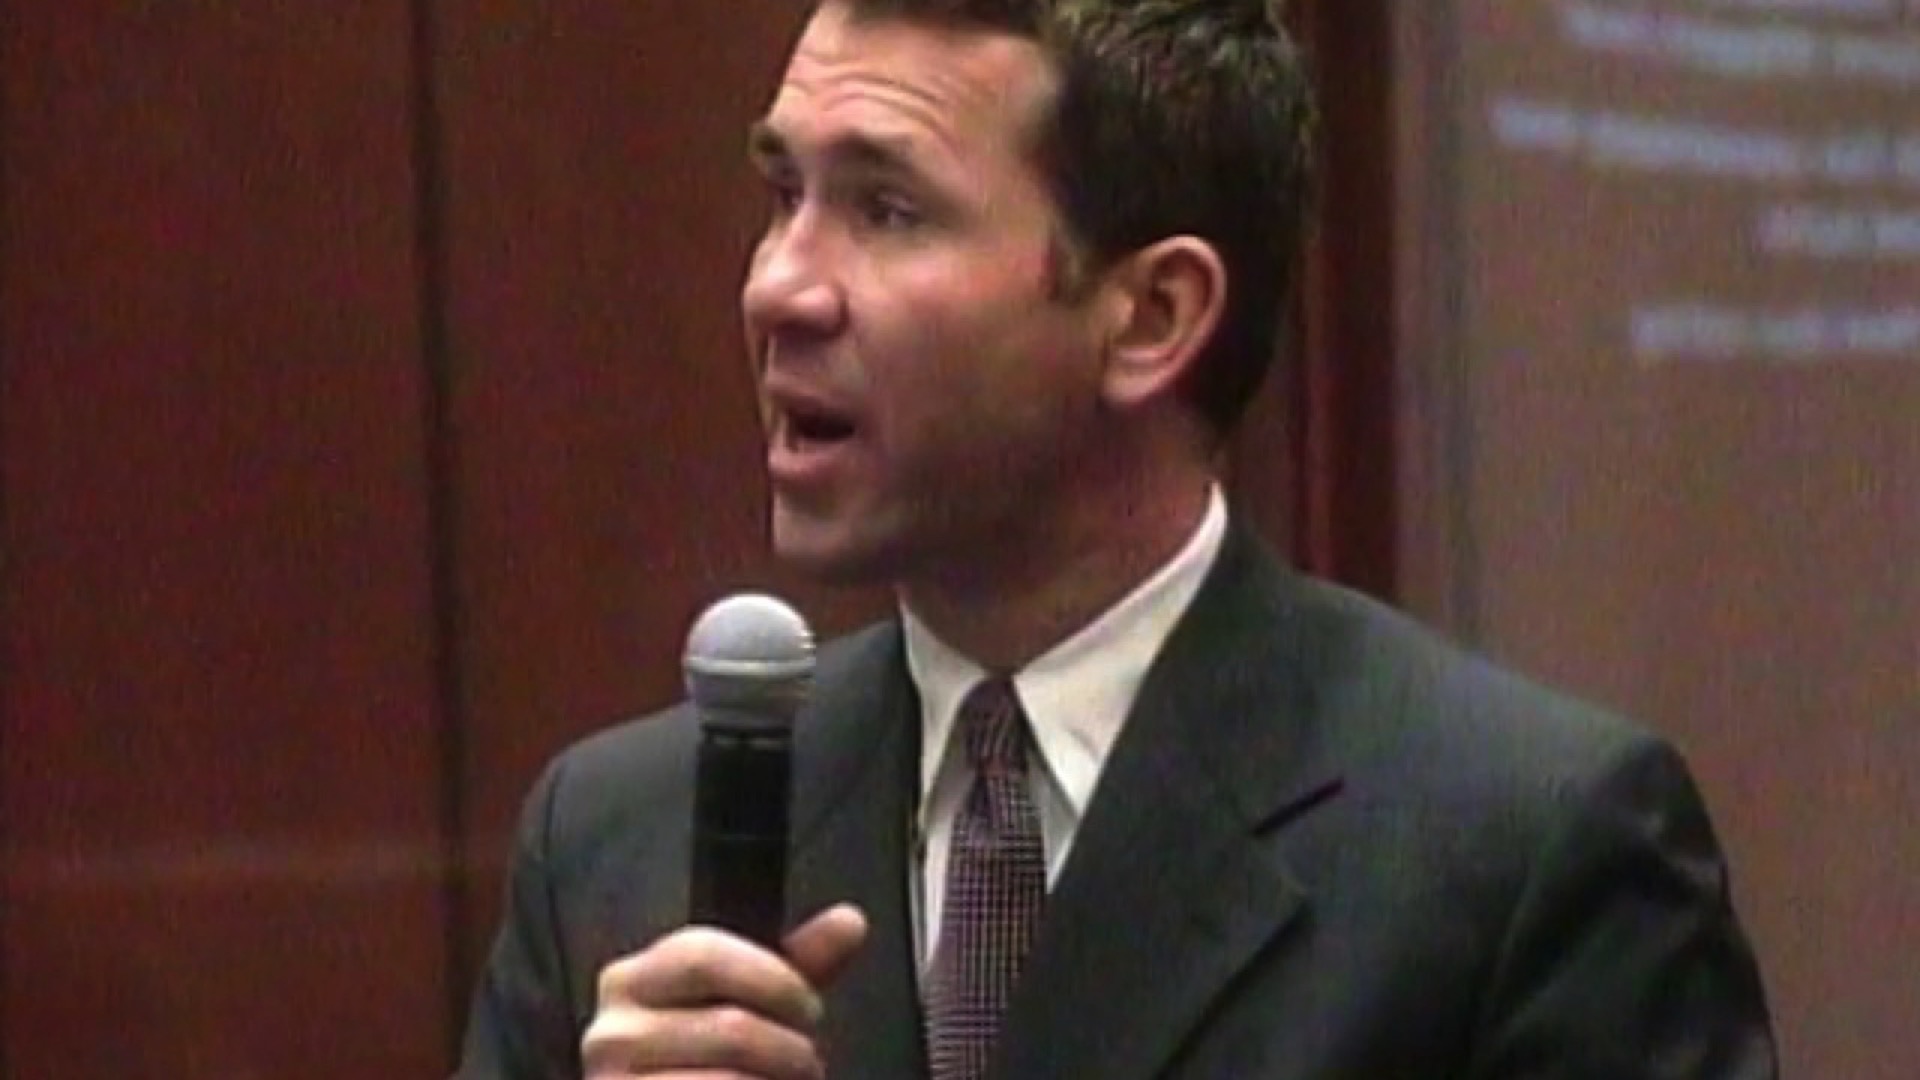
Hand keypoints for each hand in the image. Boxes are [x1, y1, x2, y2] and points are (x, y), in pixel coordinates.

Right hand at [581, 904, 868, 1078]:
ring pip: (729, 1079)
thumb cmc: (710, 1060)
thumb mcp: (746, 1004)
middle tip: (805, 1062)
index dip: (774, 980)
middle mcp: (611, 1032)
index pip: (703, 955)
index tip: (809, 1007)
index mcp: (632, 980)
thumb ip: (795, 964)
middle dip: (789, 1048)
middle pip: (729, 1027)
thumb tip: (850, 921)